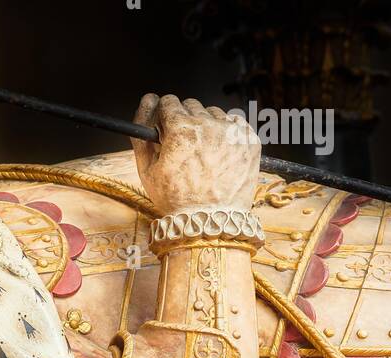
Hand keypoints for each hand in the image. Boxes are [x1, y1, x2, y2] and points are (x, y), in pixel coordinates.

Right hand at [131, 94, 260, 215]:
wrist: (211, 224)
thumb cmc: (177, 201)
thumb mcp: (147, 171)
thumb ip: (141, 133)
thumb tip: (147, 100)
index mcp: (180, 129)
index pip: (169, 102)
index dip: (165, 117)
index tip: (168, 128)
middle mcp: (207, 124)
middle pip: (192, 105)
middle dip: (185, 121)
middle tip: (186, 147)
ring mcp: (231, 131)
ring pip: (214, 113)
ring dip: (207, 127)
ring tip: (204, 155)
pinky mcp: (249, 139)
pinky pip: (235, 123)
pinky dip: (227, 133)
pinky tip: (220, 154)